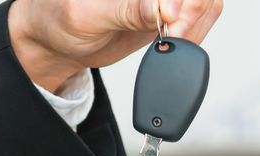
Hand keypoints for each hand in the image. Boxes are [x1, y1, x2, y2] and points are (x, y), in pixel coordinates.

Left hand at [9, 0, 224, 90]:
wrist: (54, 41)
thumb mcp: (88, 14)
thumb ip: (129, 10)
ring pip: (205, 4)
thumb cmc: (58, 17)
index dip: (184, 1)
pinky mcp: (166, 14)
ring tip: (170, 45)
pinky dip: (193, 38)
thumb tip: (166, 9)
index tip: (172, 23)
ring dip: (196, 28)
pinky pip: (198, 21)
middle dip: (193, 15)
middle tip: (172, 38)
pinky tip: (172, 47)